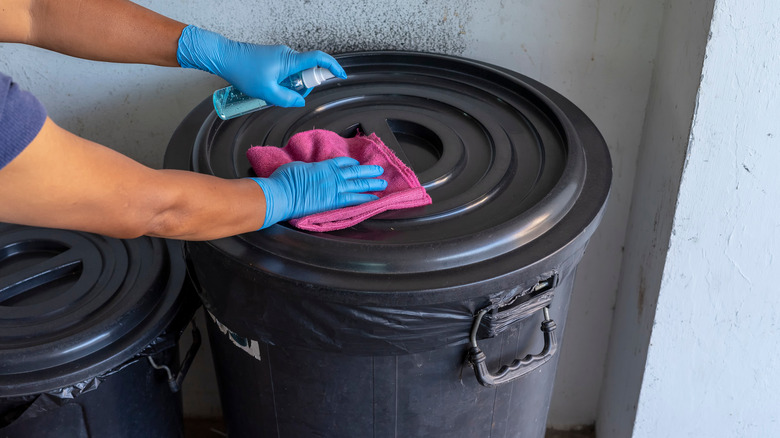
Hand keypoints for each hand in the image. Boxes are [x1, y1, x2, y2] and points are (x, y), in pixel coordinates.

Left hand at [176, 25, 346, 106]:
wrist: (224, 57)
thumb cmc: (243, 71)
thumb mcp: (267, 92)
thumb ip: (287, 99)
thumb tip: (299, 101)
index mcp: (290, 60)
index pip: (319, 59)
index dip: (333, 67)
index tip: (341, 75)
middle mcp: (288, 55)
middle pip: (307, 71)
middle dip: (302, 87)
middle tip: (287, 96)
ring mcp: (280, 56)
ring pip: (295, 74)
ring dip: (289, 86)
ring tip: (271, 92)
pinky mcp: (273, 58)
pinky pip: (286, 72)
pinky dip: (282, 82)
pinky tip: (267, 88)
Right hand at [251, 157, 386, 228]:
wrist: (282, 194)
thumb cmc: (284, 180)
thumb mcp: (298, 167)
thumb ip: (309, 169)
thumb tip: (311, 171)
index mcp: (323, 166)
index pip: (342, 162)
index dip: (351, 163)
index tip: (357, 163)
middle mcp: (332, 176)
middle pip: (355, 172)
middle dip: (369, 171)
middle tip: (379, 170)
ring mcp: (335, 189)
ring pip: (359, 184)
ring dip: (372, 183)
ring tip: (382, 183)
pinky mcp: (334, 202)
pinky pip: (355, 200)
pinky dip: (366, 198)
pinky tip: (374, 199)